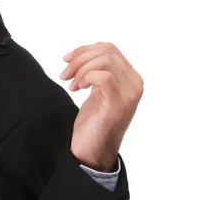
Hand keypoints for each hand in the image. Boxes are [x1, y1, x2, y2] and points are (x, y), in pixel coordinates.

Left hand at [60, 42, 143, 171]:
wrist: (92, 151)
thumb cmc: (93, 120)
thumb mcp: (96, 89)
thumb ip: (97, 70)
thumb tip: (84, 51)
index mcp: (130, 78)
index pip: (109, 48)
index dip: (84, 50)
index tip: (67, 61)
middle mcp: (134, 84)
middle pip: (106, 51)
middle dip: (79, 58)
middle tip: (65, 75)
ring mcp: (129, 94)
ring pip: (105, 60)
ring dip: (80, 68)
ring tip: (72, 84)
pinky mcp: (118, 104)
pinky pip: (104, 76)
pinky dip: (86, 77)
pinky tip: (78, 89)